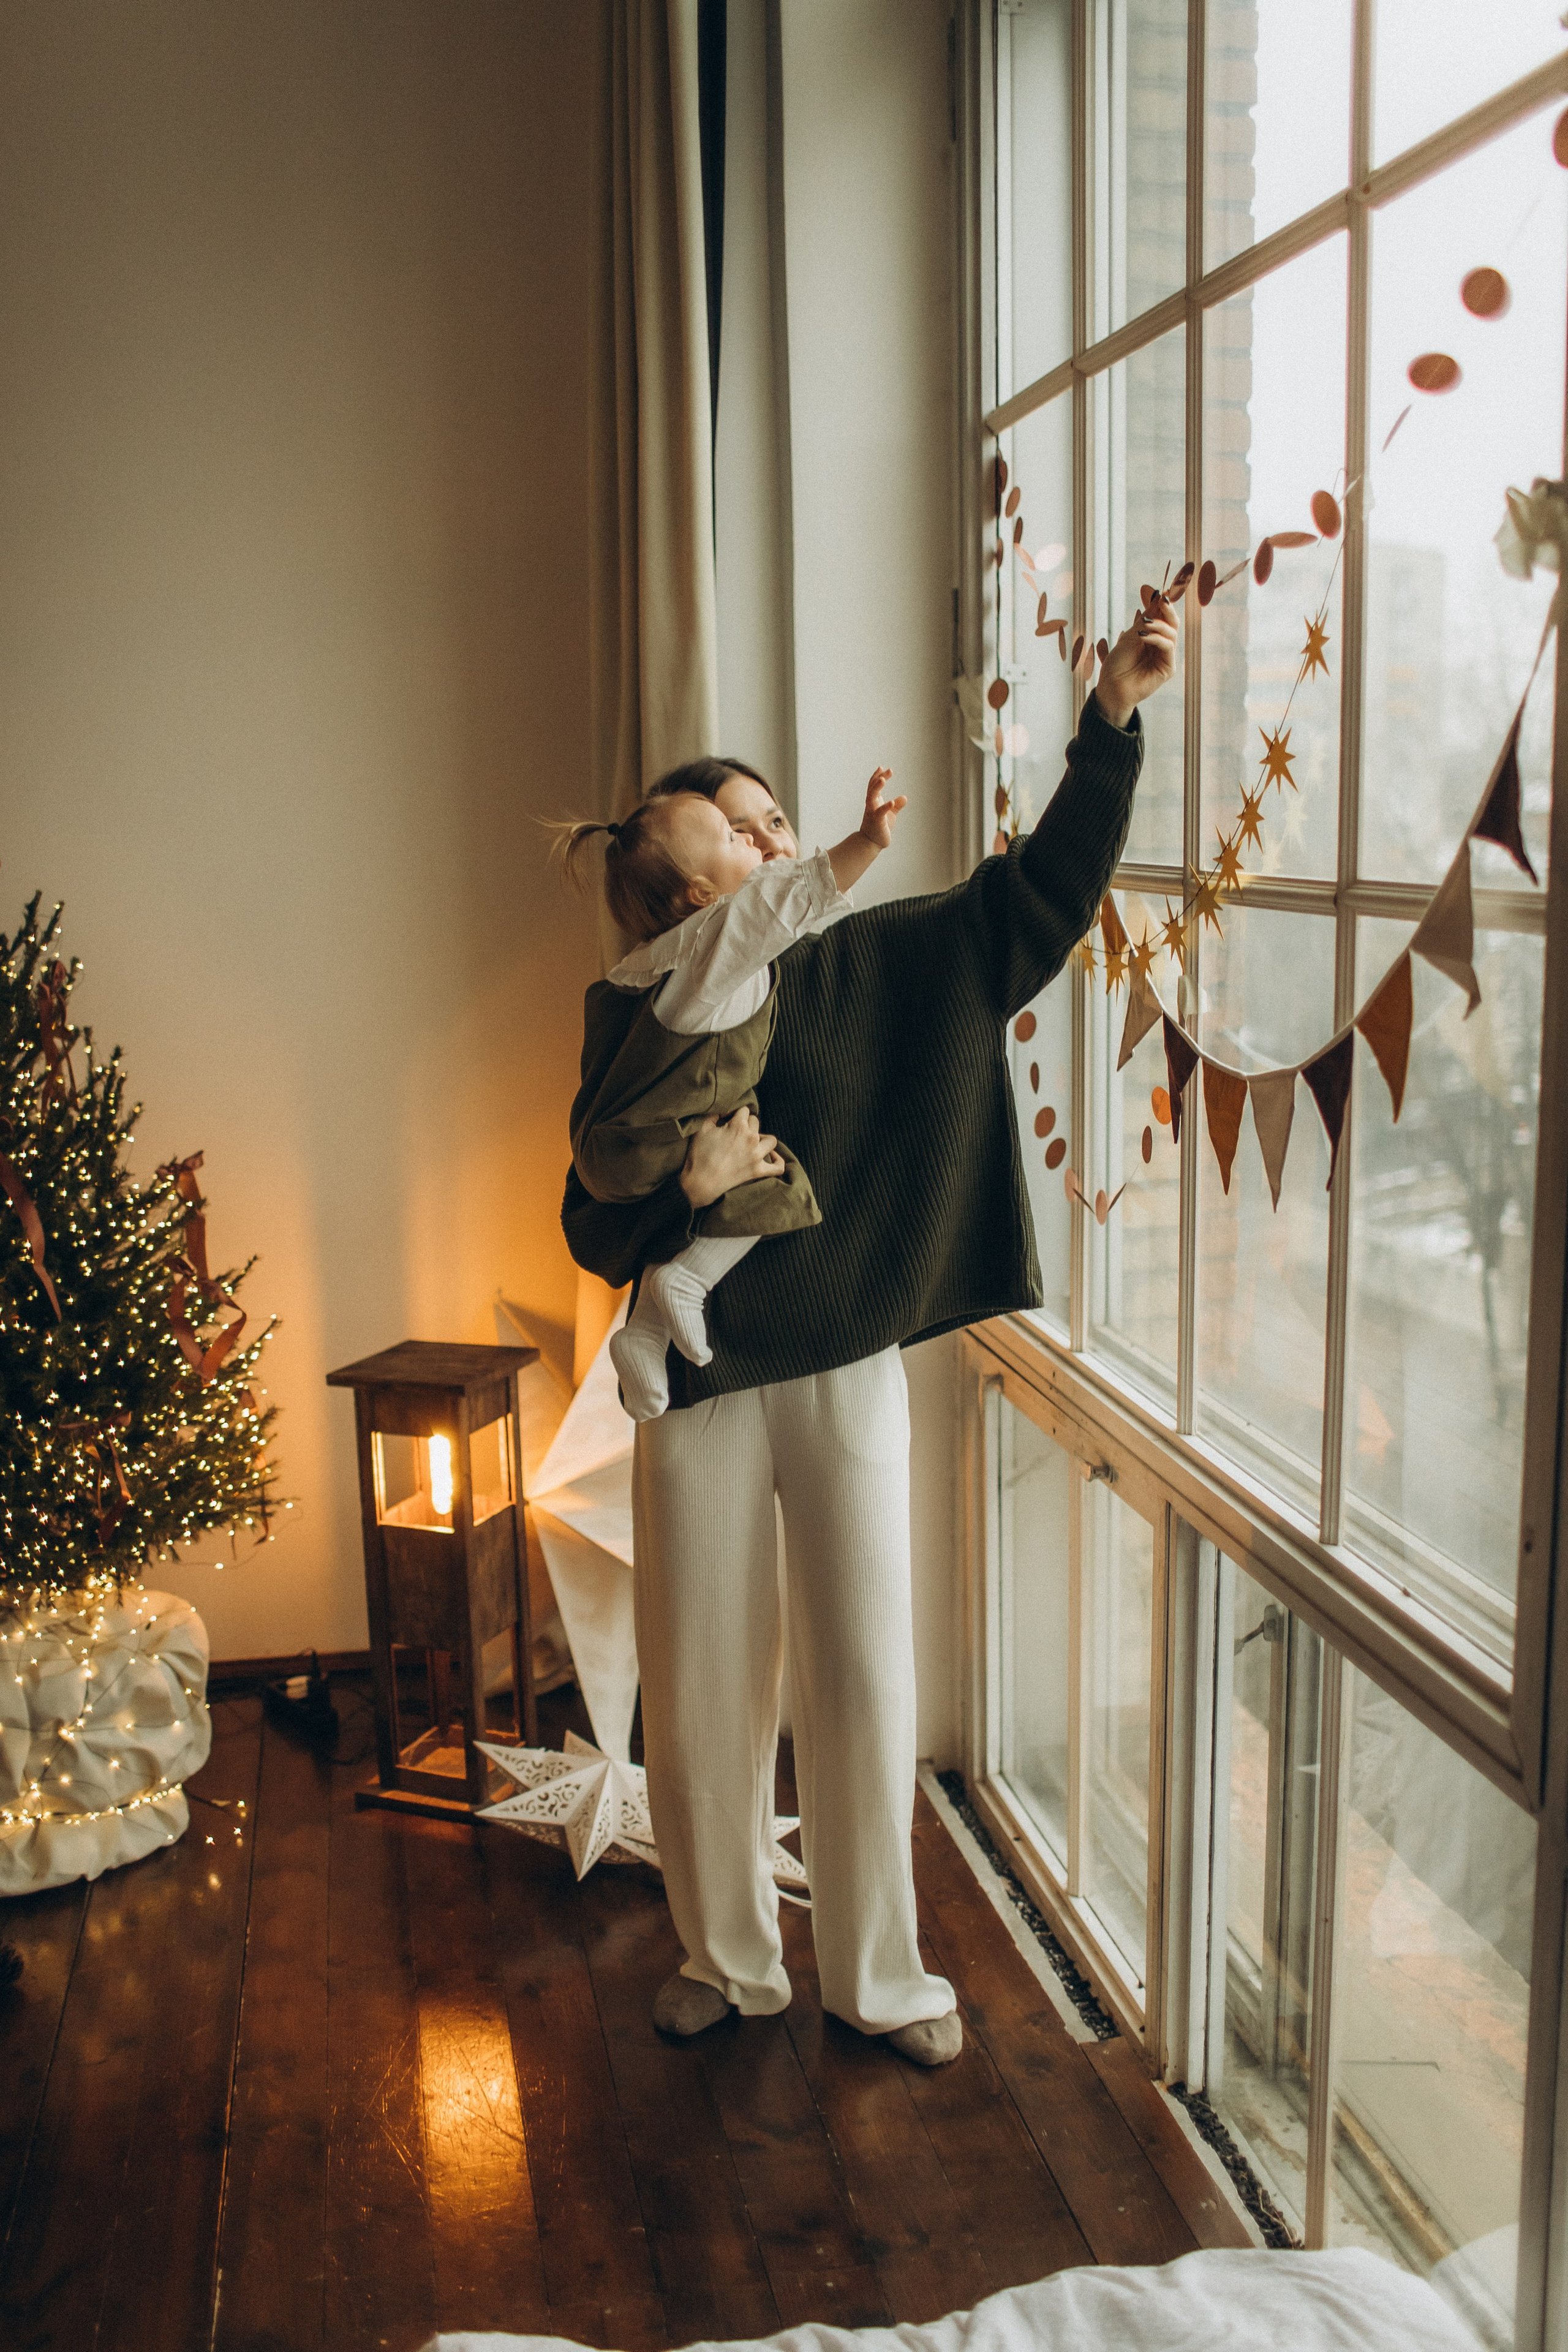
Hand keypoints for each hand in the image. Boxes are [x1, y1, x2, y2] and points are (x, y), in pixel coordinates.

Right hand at [679, 1108, 783, 1208]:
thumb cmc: (699, 1155)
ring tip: (752, 1142)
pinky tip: (771, 1156)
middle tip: (734, 1134)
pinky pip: (777, 1167)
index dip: (734, 1114)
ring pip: (771, 1140)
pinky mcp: (758, 1171)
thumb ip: (714, 1115)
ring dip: (762, 1139)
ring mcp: (757, 1156)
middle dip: (746, 1125)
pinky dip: (777, 1161)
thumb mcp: (702, 1128)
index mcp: (738, 1126)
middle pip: (755, 1123)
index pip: (744, 1111)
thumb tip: (723, 1111)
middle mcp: (751, 1138)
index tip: (727, 1121)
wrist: (701, 1183)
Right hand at [857, 767, 907, 851]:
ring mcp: (872, 812)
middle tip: (889, 771)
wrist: (871, 843)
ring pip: (871, 797)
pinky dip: (886, 806)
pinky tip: (892, 802)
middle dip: (879, 778)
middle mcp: (871, 805)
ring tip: (883, 779)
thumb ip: (897, 805)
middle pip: (872, 787)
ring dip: (876, 787)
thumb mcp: (890, 814)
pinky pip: (880, 812)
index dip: (877, 776)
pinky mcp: (877, 821)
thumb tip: (904, 797)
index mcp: (874, 802)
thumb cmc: (880, 828)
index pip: (873, 786)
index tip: (882, 768)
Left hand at [1093, 604, 1178, 730]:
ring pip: (1172, 633)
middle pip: (1173, 623)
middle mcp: (1161, 646)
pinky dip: (1158, 638)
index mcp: (1153, 638)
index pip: (1163, 617)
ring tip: (1144, 625)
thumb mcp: (1130, 635)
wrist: (1111, 687)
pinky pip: (1168, 647)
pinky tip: (1144, 636)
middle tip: (1163, 599)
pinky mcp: (1168, 668)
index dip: (1164, 604)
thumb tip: (1158, 595)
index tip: (1162, 592)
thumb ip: (1146, 618)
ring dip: (1159, 625)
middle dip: (1168, 610)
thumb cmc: (1117, 663)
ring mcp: (1166, 657)